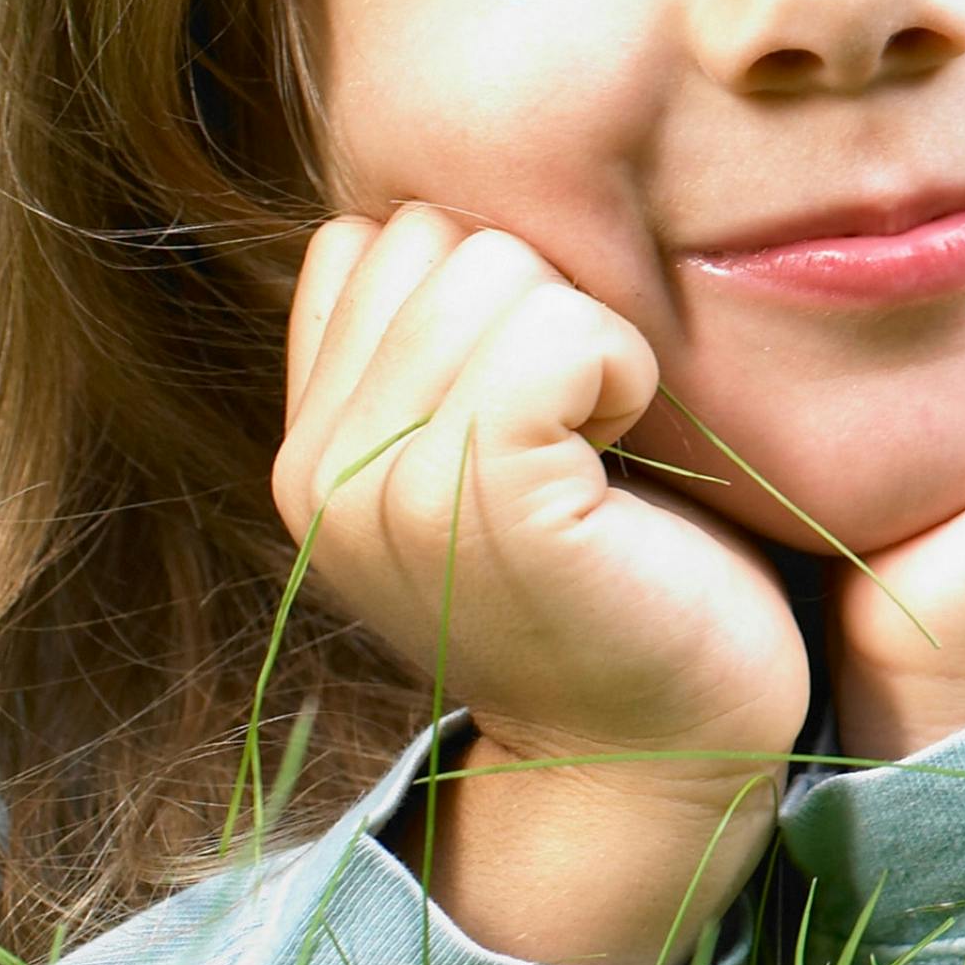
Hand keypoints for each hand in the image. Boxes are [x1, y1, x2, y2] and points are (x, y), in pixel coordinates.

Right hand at [276, 207, 806, 964]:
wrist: (655, 755)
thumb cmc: (620, 579)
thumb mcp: (495, 450)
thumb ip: (438, 348)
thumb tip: (447, 209)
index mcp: (309, 447)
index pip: (373, 238)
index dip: (493, 286)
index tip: (545, 399)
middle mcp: (315, 468)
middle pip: (437, 232)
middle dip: (544, 297)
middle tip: (586, 429)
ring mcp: (382, 486)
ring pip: (498, 265)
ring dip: (592, 333)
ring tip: (607, 444)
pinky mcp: (480, 497)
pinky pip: (558, 330)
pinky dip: (624, 367)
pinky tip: (628, 451)